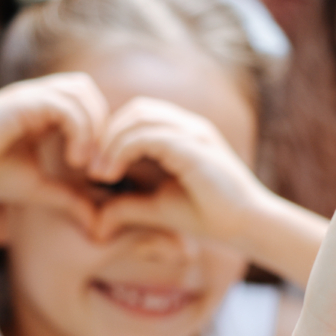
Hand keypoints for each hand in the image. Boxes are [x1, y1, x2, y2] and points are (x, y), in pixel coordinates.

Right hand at [0, 72, 110, 220]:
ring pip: (80, 92)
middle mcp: (38, 97)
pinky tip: (74, 161)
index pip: (87, 102)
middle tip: (97, 165)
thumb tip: (98, 225)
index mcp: (43, 111)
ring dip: (93, 128)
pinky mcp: (22, 102)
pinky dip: (79, 132)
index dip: (100, 132)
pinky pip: (65, 107)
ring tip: (84, 165)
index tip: (98, 172)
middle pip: (88, 90)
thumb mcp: (40, 189)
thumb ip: (71, 199)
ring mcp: (30, 95)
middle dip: (102, 125)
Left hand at [86, 96, 271, 247]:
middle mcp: (188, 126)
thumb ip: (126, 207)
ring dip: (111, 141)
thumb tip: (95, 223)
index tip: (94, 168)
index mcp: (182, 134)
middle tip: (89, 166)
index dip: (111, 135)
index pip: (139, 115)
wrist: (246, 226)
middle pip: (136, 109)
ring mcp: (193, 133)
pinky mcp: (194, 147)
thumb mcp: (156, 209)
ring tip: (99, 171)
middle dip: (107, 133)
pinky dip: (122, 150)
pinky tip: (110, 174)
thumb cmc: (207, 217)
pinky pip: (148, 136)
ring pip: (139, 116)